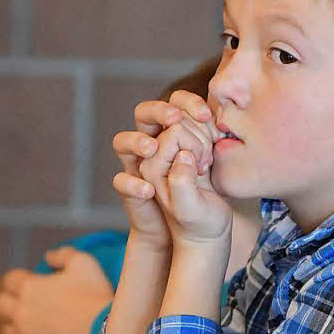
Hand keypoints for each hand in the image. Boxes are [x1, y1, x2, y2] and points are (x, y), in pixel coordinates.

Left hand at [0, 247, 112, 333]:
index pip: (10, 280)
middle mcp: (21, 313)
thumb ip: (63, 255)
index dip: (21, 280)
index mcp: (29, 288)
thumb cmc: (95, 296)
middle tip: (30, 302)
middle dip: (11, 301)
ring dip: (17, 325)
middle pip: (0, 305)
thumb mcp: (84, 263)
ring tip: (36, 324)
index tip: (35, 282)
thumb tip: (48, 257)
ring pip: (7, 331)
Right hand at [112, 91, 224, 245]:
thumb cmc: (206, 191)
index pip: (174, 104)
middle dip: (160, 112)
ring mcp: (137, 167)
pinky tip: (148, 191)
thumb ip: (210, 141)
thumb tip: (210, 119)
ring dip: (137, 142)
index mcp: (172, 132)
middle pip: (143, 113)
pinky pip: (120, 182)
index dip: (191, 108)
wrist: (194, 229)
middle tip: (176, 119)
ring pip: (122, 142)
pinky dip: (131, 184)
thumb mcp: (213, 166)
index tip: (211, 127)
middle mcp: (151, 144)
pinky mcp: (131, 191)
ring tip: (152, 148)